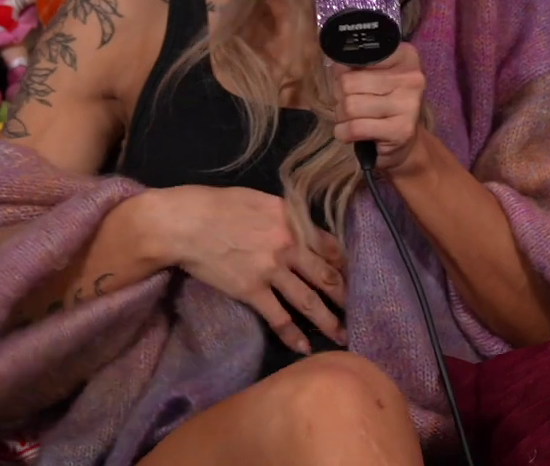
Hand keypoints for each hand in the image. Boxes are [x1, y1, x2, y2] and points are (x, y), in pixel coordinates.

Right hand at [144, 185, 347, 355]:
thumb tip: (302, 230)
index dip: (346, 264)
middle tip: (364, 310)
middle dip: (347, 296)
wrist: (185, 223)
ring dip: (329, 320)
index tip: (357, 277)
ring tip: (344, 336)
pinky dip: (292, 335)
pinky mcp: (252, 291)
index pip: (332, 246)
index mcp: (294, 222)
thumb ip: (287, 217)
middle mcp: (290, 247)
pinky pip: (278, 317)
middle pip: (328, 276)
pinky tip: (304, 348)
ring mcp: (272, 271)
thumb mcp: (262, 201)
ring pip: (309, 300)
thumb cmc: (218, 206)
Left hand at [331, 42, 427, 172]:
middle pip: (349, 82)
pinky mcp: (400, 130)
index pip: (358, 57)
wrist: (405, 143)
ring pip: (350, 106)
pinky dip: (343, 133)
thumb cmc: (384, 104)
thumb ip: (355, 65)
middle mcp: (412, 78)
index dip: (345, 72)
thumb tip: (335, 65)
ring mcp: (408, 105)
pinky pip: (354, 128)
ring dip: (342, 116)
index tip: (354, 84)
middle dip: (341, 97)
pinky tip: (351, 134)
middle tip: (352, 105)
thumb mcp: (374, 77)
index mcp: (405, 57)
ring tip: (353, 119)